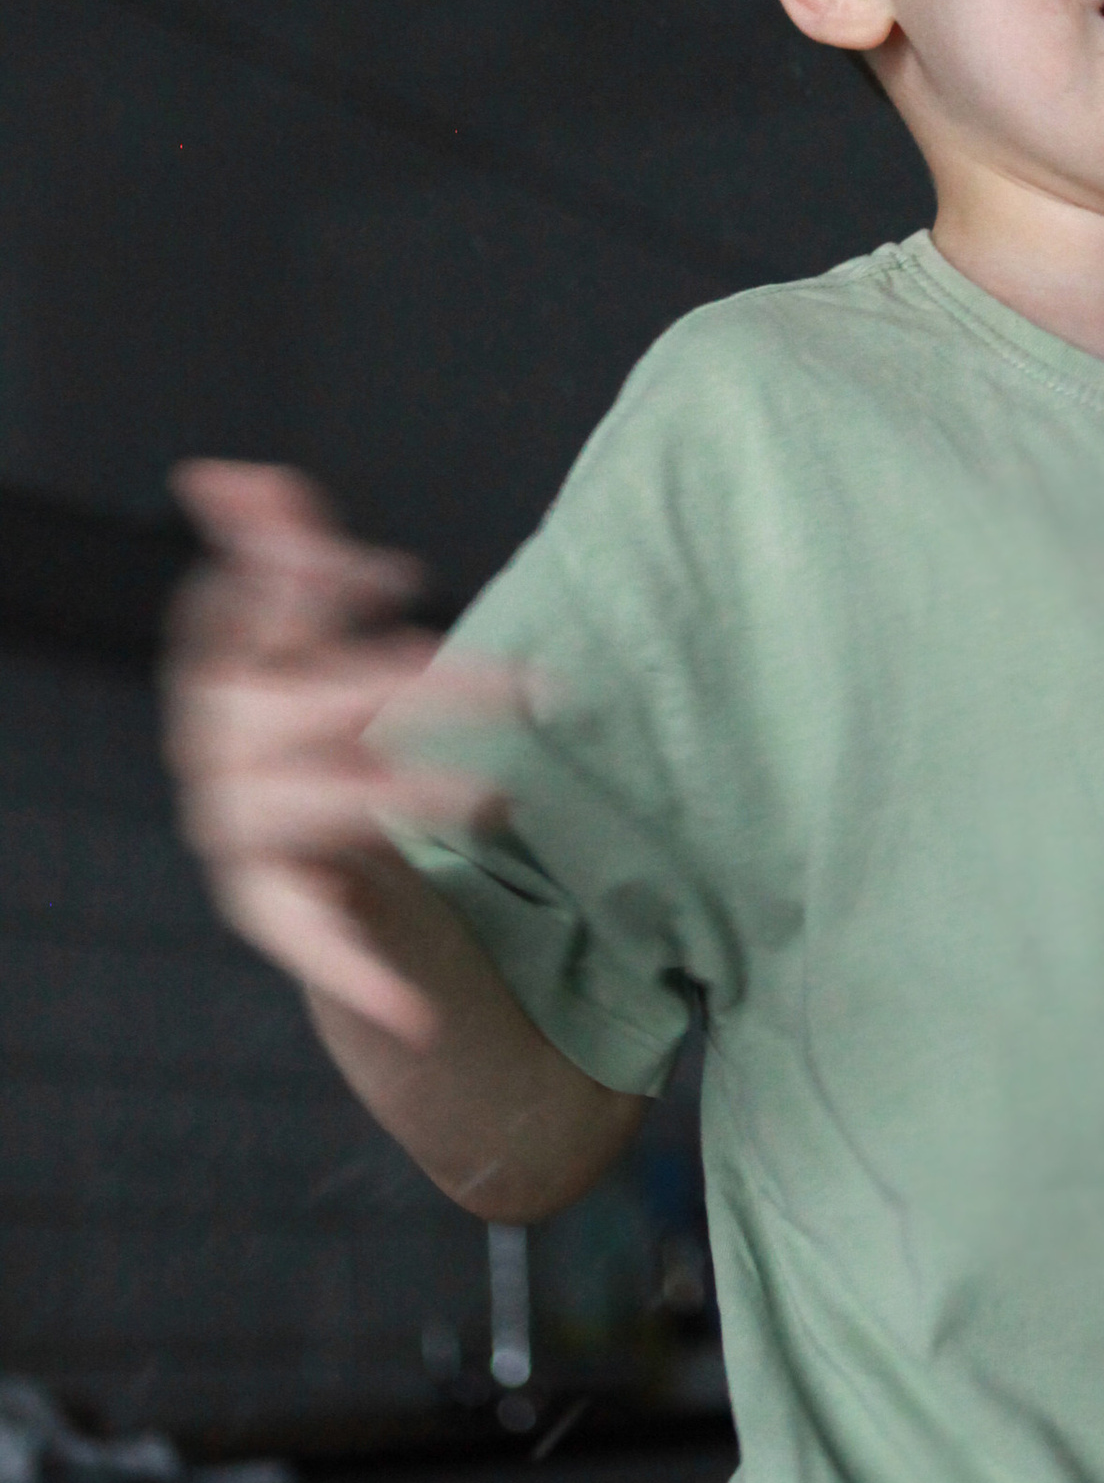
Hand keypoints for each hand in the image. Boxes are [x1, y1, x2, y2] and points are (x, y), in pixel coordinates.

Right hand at [165, 462, 521, 1046]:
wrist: (313, 851)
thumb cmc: (318, 722)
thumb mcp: (315, 639)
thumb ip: (292, 554)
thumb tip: (237, 470)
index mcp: (225, 674)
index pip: (238, 617)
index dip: (310, 588)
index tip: (406, 572)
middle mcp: (215, 754)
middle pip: (289, 710)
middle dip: (392, 689)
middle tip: (509, 686)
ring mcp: (238, 835)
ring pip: (306, 811)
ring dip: (401, 800)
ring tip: (495, 802)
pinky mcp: (272, 908)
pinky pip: (310, 945)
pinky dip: (362, 979)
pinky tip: (416, 1012)